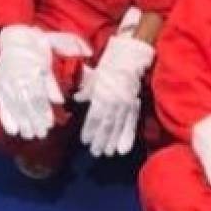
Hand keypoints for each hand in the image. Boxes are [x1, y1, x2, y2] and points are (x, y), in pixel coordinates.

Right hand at [0, 25, 92, 139]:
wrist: (14, 37)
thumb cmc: (36, 47)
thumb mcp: (50, 59)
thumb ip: (53, 81)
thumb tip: (59, 101)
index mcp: (32, 70)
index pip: (38, 96)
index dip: (43, 111)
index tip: (49, 124)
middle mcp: (17, 78)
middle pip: (26, 104)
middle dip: (33, 121)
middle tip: (41, 135)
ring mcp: (5, 83)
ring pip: (14, 107)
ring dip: (21, 123)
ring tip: (29, 135)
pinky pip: (1, 104)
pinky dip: (5, 118)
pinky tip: (12, 130)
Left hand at [74, 34, 154, 157]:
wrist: (130, 57)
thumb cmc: (110, 65)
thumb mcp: (95, 76)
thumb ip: (87, 91)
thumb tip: (76, 99)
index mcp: (102, 94)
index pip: (95, 116)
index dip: (90, 129)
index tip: (85, 141)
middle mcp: (114, 101)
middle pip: (106, 124)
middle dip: (101, 140)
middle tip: (95, 153)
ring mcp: (126, 104)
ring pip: (118, 126)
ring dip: (113, 141)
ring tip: (108, 153)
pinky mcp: (134, 105)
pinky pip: (131, 122)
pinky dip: (128, 136)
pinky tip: (124, 148)